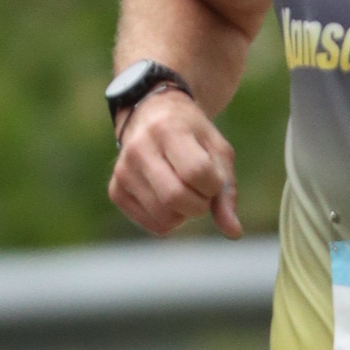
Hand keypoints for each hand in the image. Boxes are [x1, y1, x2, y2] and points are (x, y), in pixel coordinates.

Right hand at [107, 88, 241, 238]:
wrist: (151, 116)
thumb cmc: (193, 135)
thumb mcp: (217, 151)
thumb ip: (227, 190)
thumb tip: (234, 233)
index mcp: (167, 129)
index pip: (197, 172)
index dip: (214, 183)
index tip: (213, 176)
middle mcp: (138, 148)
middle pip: (175, 197)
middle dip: (200, 205)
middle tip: (202, 192)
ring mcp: (123, 171)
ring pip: (165, 217)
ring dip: (186, 214)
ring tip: (185, 191)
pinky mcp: (116, 191)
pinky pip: (154, 225)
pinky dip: (171, 220)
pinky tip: (168, 198)